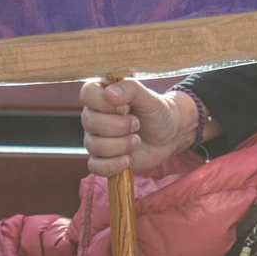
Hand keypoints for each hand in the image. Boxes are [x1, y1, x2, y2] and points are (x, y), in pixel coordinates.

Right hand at [78, 77, 194, 175]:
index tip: (125, 108)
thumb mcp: (148, 97)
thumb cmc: (156, 112)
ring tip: (137, 140)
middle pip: (90, 122)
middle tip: (137, 124)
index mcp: (102, 95)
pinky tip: (128, 160)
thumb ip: (130, 89)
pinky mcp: (102, 159)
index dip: (104, 103)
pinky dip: (112, 165)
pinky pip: (95, 166)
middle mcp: (94, 116)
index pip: (87, 94)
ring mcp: (96, 138)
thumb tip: (108, 94)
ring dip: (120, 145)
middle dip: (118, 126)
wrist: (169, 135)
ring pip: (94, 145)